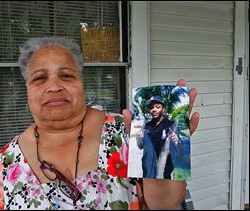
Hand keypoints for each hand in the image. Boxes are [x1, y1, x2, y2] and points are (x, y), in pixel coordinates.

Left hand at [122, 79, 199, 208]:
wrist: (161, 192)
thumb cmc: (147, 174)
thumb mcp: (136, 149)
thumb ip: (133, 130)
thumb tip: (128, 112)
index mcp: (149, 134)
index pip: (153, 113)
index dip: (156, 100)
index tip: (160, 88)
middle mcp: (160, 135)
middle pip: (168, 114)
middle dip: (174, 98)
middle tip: (180, 85)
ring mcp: (171, 141)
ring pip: (179, 121)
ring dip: (185, 108)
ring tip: (190, 94)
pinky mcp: (180, 149)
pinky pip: (187, 135)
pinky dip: (191, 125)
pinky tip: (194, 116)